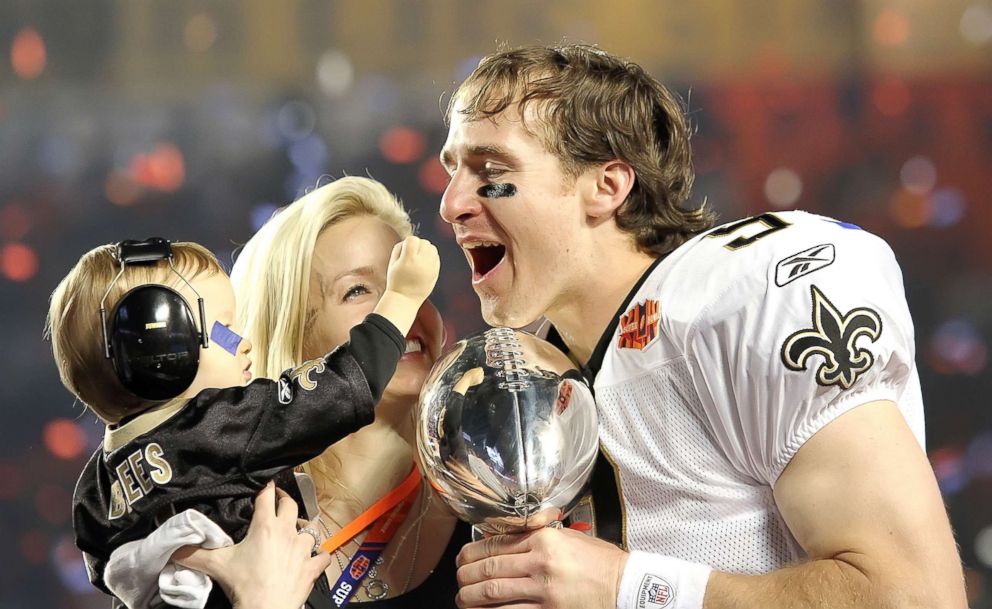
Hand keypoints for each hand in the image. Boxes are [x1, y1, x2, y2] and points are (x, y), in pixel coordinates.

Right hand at [173, 482, 330, 608]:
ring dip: (303, 529)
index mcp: (266, 527)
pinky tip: (316, 557)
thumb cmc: (244, 586)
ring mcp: (303, 549)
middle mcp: (288, 533)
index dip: (264, 488)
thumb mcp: (217, 566)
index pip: (266, 496)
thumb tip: (173, 548)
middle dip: (284, 500)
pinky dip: (320, 555)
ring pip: (310, 529)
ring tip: (296, 531)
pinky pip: (323, 556)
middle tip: (278, 501)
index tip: (264, 484)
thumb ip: (194, 554)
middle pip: (291, 505)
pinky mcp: (312, 567)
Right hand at [384, 236, 440, 303]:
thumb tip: (410, 240)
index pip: (413, 239)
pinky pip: (436, 257)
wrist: (405, 299)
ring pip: (432, 248)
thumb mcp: (392, 263)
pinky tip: (424, 263)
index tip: (405, 251)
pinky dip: (431, 257)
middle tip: (411, 255)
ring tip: (418, 258)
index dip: (408, 243)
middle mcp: (421, 262)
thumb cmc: (396, 280)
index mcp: (408, 259)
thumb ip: (399, 248)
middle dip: (417, 245)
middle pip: (424, 242)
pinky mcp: (436, 272)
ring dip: (426, 249)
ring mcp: (430, 267)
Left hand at [455, 527, 627, 608]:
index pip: (496, 543)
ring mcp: (543, 590)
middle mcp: (541, 562)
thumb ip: (539, 535)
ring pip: (493, 592)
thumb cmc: (601, 562)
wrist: (626, 585)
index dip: (471, 552)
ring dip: (471, 597)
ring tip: (463, 599)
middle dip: (466, 576)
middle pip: (489, 568)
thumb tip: (508, 537)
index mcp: (544, 539)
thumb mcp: (568, 537)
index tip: (462, 558)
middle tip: (458, 580)